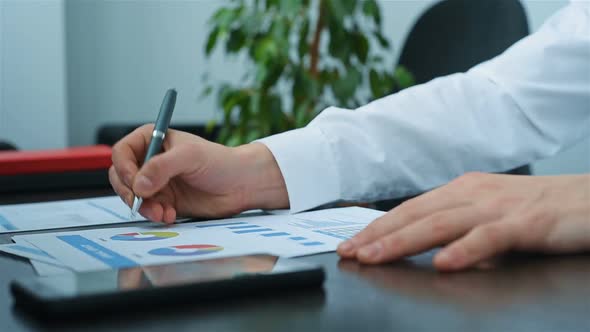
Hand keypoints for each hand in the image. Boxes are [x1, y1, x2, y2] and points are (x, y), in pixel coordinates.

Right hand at [109, 124, 288, 222]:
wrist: (242, 185)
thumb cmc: (220, 162)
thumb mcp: (190, 157)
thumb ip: (162, 167)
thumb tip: (138, 185)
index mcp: (153, 139)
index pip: (122, 152)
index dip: (124, 169)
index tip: (136, 183)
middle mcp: (151, 160)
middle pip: (121, 176)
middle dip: (130, 192)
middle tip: (142, 202)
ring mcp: (157, 182)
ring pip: (133, 196)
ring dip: (143, 207)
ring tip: (162, 212)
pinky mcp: (165, 201)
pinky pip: (148, 210)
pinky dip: (155, 215)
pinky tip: (170, 216)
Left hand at [337, 172, 589, 270]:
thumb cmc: (543, 208)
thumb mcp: (491, 214)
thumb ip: (460, 228)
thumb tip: (432, 251)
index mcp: (463, 190)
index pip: (410, 210)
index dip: (378, 227)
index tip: (352, 244)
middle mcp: (474, 193)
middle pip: (416, 215)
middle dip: (378, 234)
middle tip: (349, 252)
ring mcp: (498, 207)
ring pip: (441, 223)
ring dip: (403, 241)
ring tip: (376, 256)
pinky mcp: (526, 223)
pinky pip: (489, 237)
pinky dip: (463, 250)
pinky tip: (442, 264)